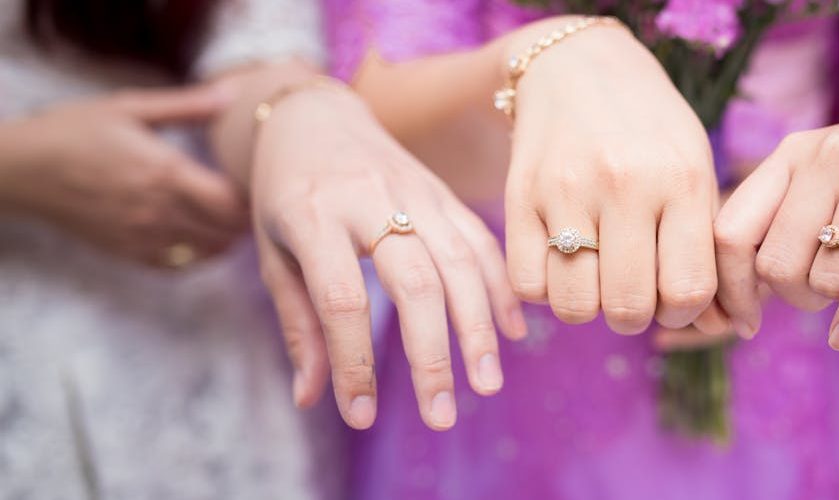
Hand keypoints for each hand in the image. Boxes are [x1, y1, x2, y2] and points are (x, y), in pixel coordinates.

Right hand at [4, 85, 246, 266]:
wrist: (20, 168)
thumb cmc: (74, 130)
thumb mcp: (130, 107)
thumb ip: (186, 105)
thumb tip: (231, 94)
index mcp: (165, 173)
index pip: (233, 202)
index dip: (254, 195)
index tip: (257, 179)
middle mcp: (159, 211)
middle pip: (228, 230)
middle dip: (246, 217)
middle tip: (250, 197)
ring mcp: (143, 237)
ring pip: (210, 252)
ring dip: (227, 236)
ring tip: (227, 214)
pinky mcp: (128, 253)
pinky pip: (180, 265)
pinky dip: (200, 253)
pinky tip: (200, 231)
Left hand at [252, 87, 525, 430]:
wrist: (314, 118)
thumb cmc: (285, 194)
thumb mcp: (273, 253)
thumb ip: (297, 324)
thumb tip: (311, 399)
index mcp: (313, 215)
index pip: (341, 299)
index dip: (354, 361)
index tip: (361, 415)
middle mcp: (370, 198)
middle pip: (415, 281)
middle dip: (433, 354)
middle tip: (442, 415)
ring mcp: (415, 190)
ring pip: (460, 261)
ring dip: (479, 327)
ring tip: (487, 383)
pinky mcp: (444, 191)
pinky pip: (481, 240)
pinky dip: (500, 287)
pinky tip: (512, 332)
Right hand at [504, 21, 718, 333]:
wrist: (579, 64)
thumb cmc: (651, 131)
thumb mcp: (695, 170)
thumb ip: (709, 248)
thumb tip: (728, 328)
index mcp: (682, 179)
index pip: (688, 290)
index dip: (683, 311)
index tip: (672, 294)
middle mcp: (626, 184)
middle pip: (629, 308)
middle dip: (634, 315)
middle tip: (632, 287)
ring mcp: (567, 190)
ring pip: (575, 306)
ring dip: (588, 305)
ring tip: (596, 275)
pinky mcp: (521, 195)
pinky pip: (529, 286)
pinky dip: (546, 289)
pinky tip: (561, 261)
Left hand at [715, 91, 838, 348]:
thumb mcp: (830, 174)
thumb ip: (783, 217)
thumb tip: (740, 290)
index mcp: (794, 153)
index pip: (730, 230)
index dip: (730, 286)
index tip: (743, 321)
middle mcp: (828, 158)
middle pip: (775, 264)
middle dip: (793, 298)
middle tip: (820, 294)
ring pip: (825, 278)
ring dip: (836, 300)